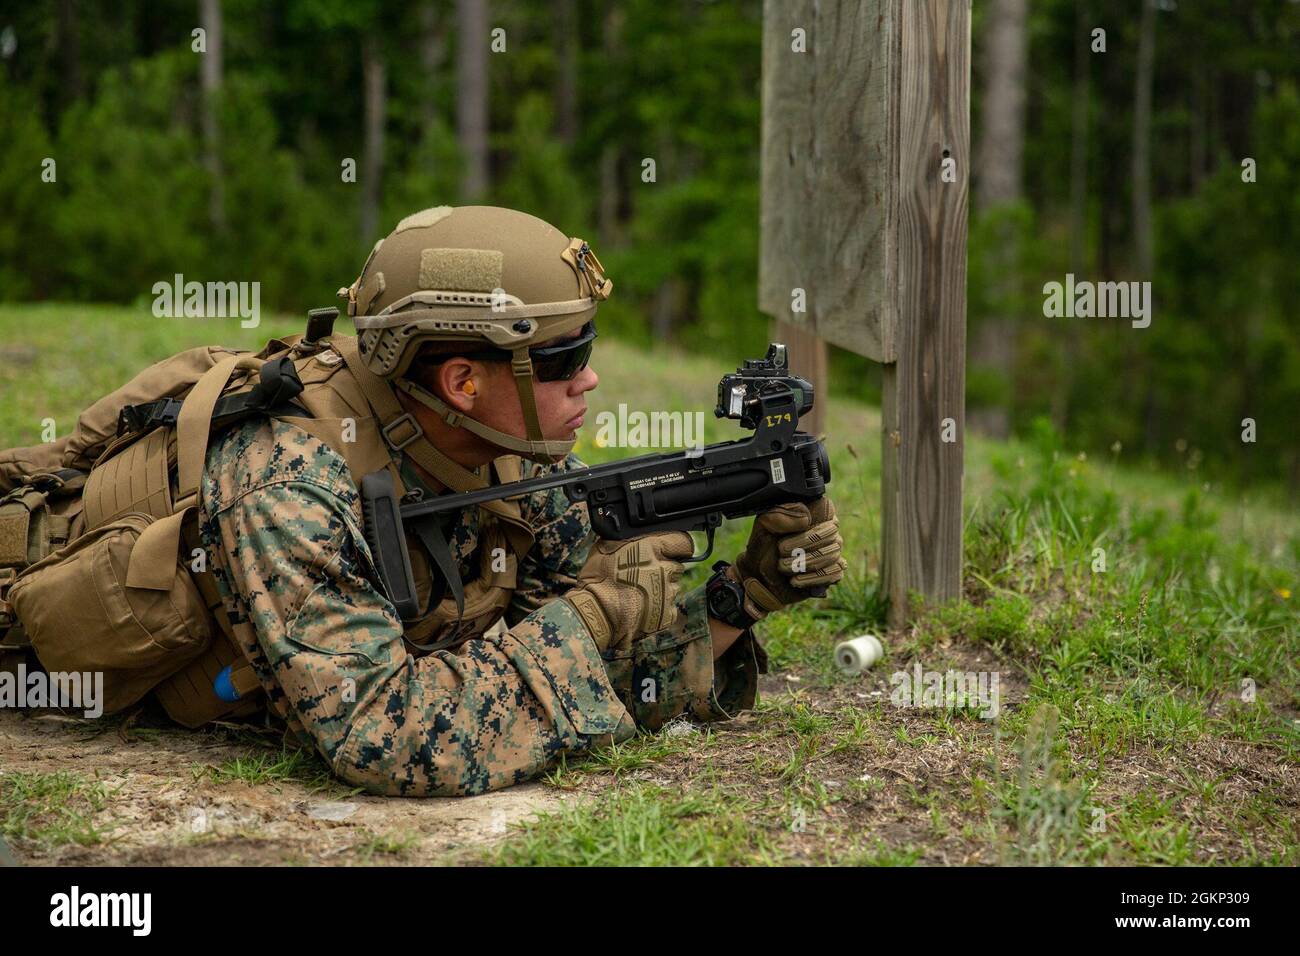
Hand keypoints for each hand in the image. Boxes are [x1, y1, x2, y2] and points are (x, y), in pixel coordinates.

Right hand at [563, 532, 695, 651]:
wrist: (597, 612)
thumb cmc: (598, 579)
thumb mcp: (607, 546)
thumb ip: (628, 540)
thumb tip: (634, 535)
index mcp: (652, 548)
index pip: (683, 542)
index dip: (678, 546)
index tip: (673, 550)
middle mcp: (664, 568)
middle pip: (676, 566)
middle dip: (664, 570)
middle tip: (644, 576)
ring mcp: (668, 592)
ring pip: (672, 588)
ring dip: (661, 589)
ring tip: (639, 594)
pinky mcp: (667, 613)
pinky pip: (670, 608)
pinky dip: (660, 609)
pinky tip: (642, 608)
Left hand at [730, 496, 845, 620]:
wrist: (760, 572)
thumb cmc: (764, 544)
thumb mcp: (764, 525)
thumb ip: (779, 515)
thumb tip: (806, 519)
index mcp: (816, 513)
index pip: (826, 518)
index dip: (806, 535)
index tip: (781, 546)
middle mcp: (829, 531)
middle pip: (831, 538)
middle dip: (803, 550)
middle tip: (781, 557)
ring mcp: (833, 551)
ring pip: (832, 555)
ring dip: (806, 564)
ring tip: (784, 569)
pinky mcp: (833, 571)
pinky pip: (835, 573)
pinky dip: (814, 578)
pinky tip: (795, 580)